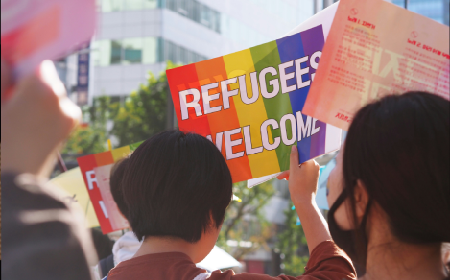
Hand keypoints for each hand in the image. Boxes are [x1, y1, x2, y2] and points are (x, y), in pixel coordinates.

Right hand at [1, 60, 81, 176]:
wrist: (13, 187)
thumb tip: (5, 60)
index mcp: (45, 89)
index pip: (38, 65)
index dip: (22, 70)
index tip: (11, 80)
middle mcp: (64, 100)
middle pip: (46, 81)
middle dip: (29, 86)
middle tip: (10, 103)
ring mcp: (70, 116)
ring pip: (52, 97)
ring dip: (37, 100)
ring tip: (16, 119)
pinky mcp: (69, 129)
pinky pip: (57, 110)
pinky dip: (45, 113)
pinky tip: (27, 128)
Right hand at [283, 146, 320, 205]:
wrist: (304, 201)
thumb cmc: (298, 185)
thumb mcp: (293, 170)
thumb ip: (294, 157)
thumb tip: (294, 147)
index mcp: (312, 162)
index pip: (303, 153)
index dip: (295, 155)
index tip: (289, 157)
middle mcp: (315, 166)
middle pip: (300, 162)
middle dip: (290, 167)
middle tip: (282, 174)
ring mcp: (315, 173)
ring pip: (301, 169)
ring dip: (292, 172)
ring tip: (284, 178)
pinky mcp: (313, 179)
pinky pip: (304, 174)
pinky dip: (297, 176)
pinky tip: (289, 180)